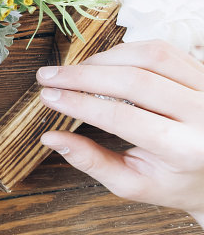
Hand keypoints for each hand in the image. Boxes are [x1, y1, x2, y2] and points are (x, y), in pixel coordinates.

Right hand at [38, 40, 203, 226]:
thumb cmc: (175, 182)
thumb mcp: (134, 184)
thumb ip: (92, 162)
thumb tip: (51, 138)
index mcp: (185, 150)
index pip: (123, 118)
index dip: (80, 103)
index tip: (47, 96)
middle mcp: (203, 115)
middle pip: (135, 80)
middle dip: (83, 75)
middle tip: (48, 76)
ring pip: (151, 56)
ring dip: (104, 59)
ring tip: (75, 71)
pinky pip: (164, 50)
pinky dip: (127, 50)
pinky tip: (104, 64)